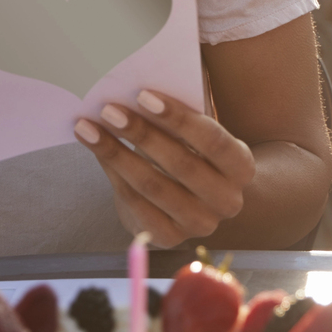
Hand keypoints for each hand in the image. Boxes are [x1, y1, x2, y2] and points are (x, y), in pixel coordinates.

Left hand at [74, 90, 256, 246]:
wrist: (201, 199)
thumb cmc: (196, 152)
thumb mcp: (198, 135)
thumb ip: (180, 118)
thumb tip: (135, 94)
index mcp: (241, 167)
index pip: (213, 140)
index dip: (178, 118)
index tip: (143, 95)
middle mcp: (227, 200)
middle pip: (181, 164)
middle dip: (141, 134)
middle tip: (109, 110)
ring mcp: (200, 224)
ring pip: (153, 186)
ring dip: (117, 154)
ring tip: (89, 129)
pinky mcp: (170, 238)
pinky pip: (137, 206)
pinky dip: (114, 176)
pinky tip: (97, 153)